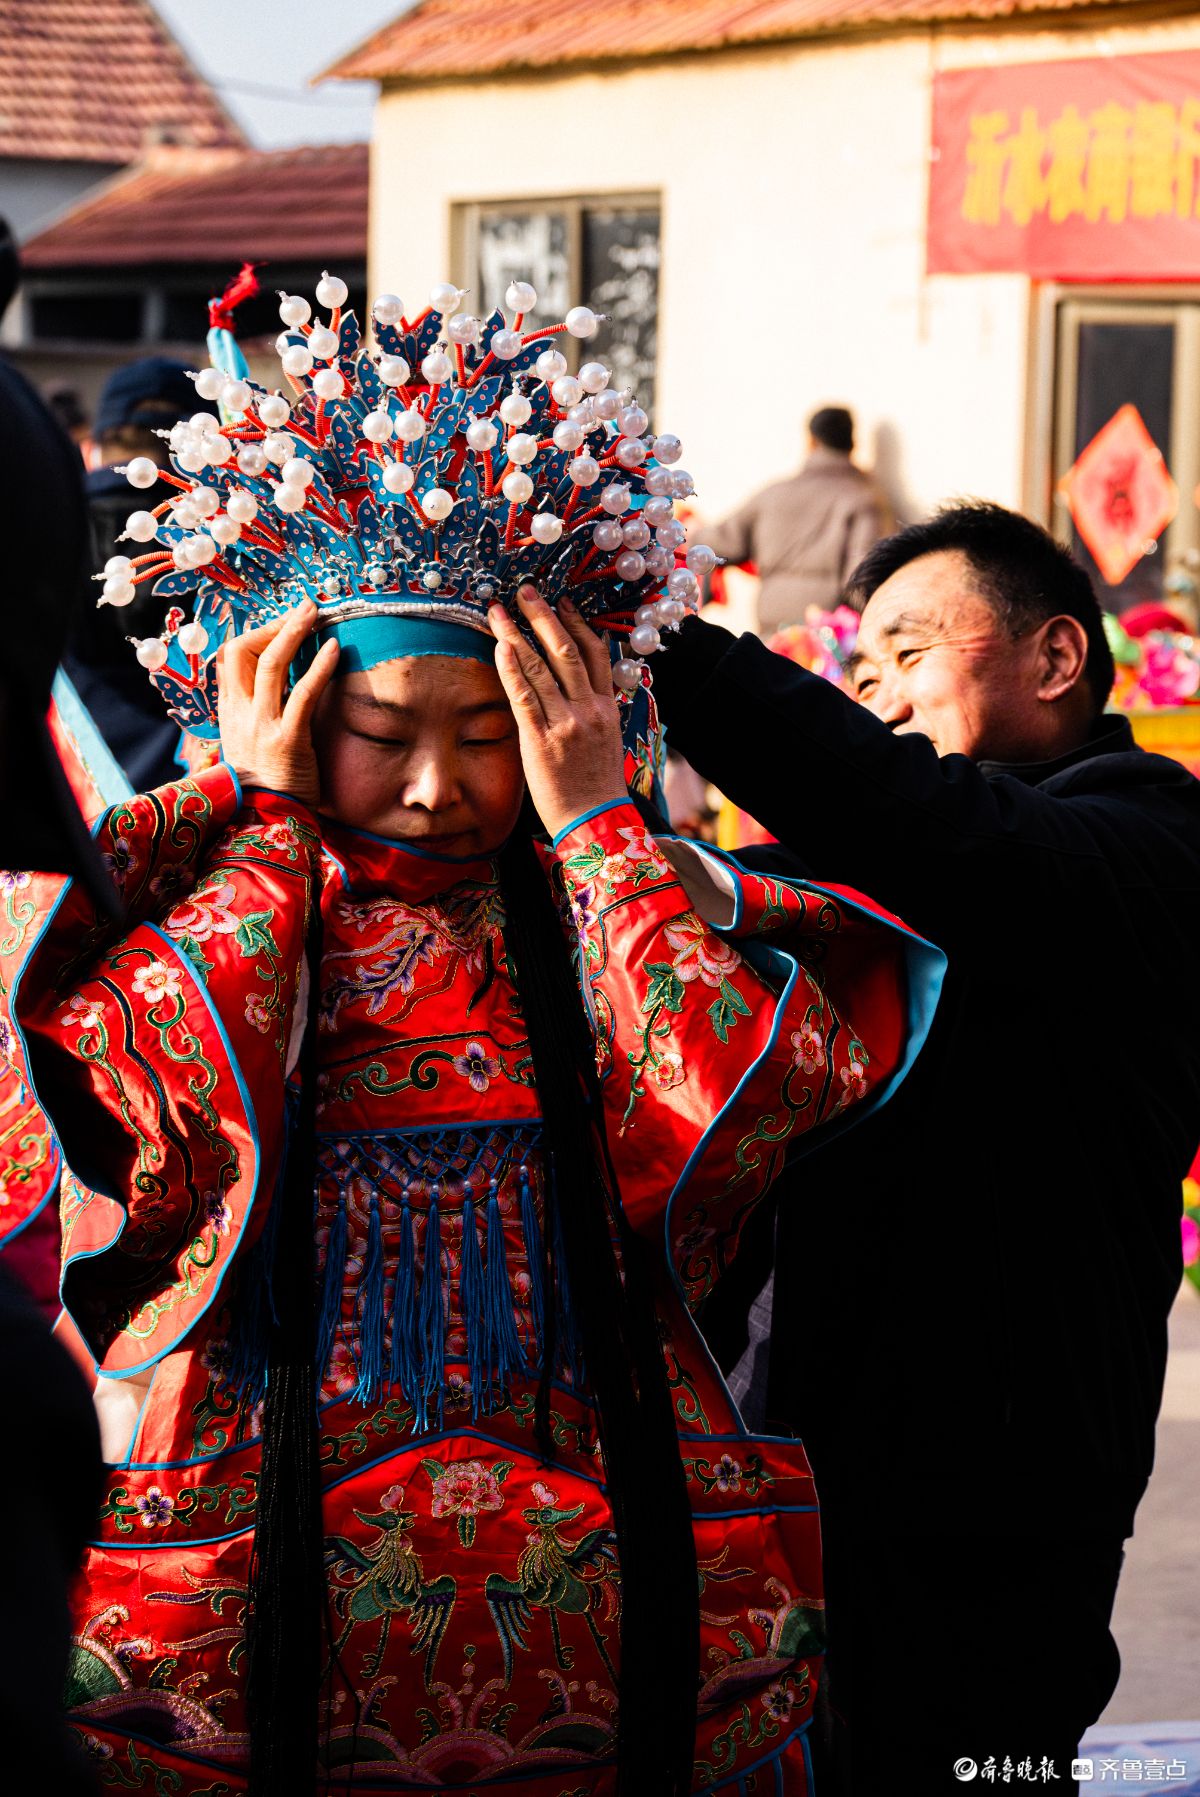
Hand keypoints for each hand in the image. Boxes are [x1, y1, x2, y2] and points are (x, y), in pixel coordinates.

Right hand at [216, 601, 339, 808]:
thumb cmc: (267, 787)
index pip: (228, 659)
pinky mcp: (287, 740)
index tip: (279, 626)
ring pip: (269, 663)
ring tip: (314, 613)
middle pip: (241, 652)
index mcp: (229, 714)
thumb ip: (257, 716)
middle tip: (302, 611)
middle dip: (271, 626)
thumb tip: (278, 688)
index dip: (253, 635)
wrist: (264, 826)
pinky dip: (318, 667)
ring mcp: (261, 726)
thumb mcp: (250, 746)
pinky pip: (302, 694)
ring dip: (293, 632)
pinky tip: (334, 650)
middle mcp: (239, 715)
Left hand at [489, 586, 627, 839]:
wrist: (595, 822)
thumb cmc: (595, 786)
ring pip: (543, 667)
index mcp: (607, 707)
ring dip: (518, 633)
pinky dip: (512, 669)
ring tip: (499, 610)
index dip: (578, 624)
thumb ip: (592, 712)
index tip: (563, 602)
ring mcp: (567, 723)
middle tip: (526, 591)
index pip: (596, 654)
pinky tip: (500, 647)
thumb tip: (575, 691)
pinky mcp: (542, 740)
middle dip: (545, 616)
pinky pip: (525, 697)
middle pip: (568, 650)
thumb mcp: (605, 741)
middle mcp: (589, 709)